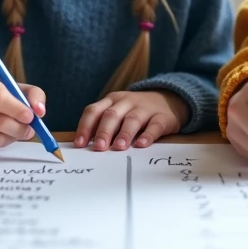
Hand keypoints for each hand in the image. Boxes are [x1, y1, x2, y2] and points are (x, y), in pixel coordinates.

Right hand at [0, 71, 45, 151]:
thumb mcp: (15, 86)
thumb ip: (33, 94)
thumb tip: (40, 111)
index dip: (17, 109)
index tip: (30, 116)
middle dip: (19, 127)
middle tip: (30, 128)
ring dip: (13, 137)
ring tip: (19, 131)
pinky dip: (3, 143)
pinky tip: (6, 134)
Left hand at [73, 90, 189, 150]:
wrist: (167, 100)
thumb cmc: (134, 112)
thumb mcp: (117, 112)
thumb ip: (102, 125)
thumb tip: (84, 146)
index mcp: (111, 101)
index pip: (93, 111)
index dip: (85, 127)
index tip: (79, 144)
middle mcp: (126, 102)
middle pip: (112, 115)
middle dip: (104, 132)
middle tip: (99, 148)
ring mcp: (145, 108)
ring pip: (132, 120)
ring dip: (124, 134)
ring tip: (118, 147)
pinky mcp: (162, 117)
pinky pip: (154, 125)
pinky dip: (148, 135)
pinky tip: (141, 145)